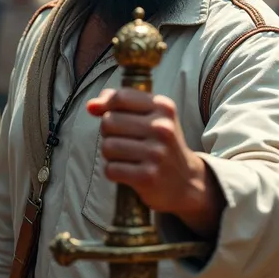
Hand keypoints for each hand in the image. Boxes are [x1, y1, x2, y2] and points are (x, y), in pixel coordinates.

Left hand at [87, 88, 224, 237]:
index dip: (105, 105)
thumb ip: (122, 104)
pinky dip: (114, 171)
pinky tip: (127, 171)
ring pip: (107, 146)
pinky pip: (111, 169)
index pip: (121, 97)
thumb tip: (91, 105)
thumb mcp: (152, 116)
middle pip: (109, 121)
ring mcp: (156, 153)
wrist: (187, 180)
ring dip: (110, 154)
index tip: (104, 113)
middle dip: (108, 132)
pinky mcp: (148, 177)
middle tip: (123, 140)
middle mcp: (162, 128)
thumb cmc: (162, 144)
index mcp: (163, 107)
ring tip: (125, 157)